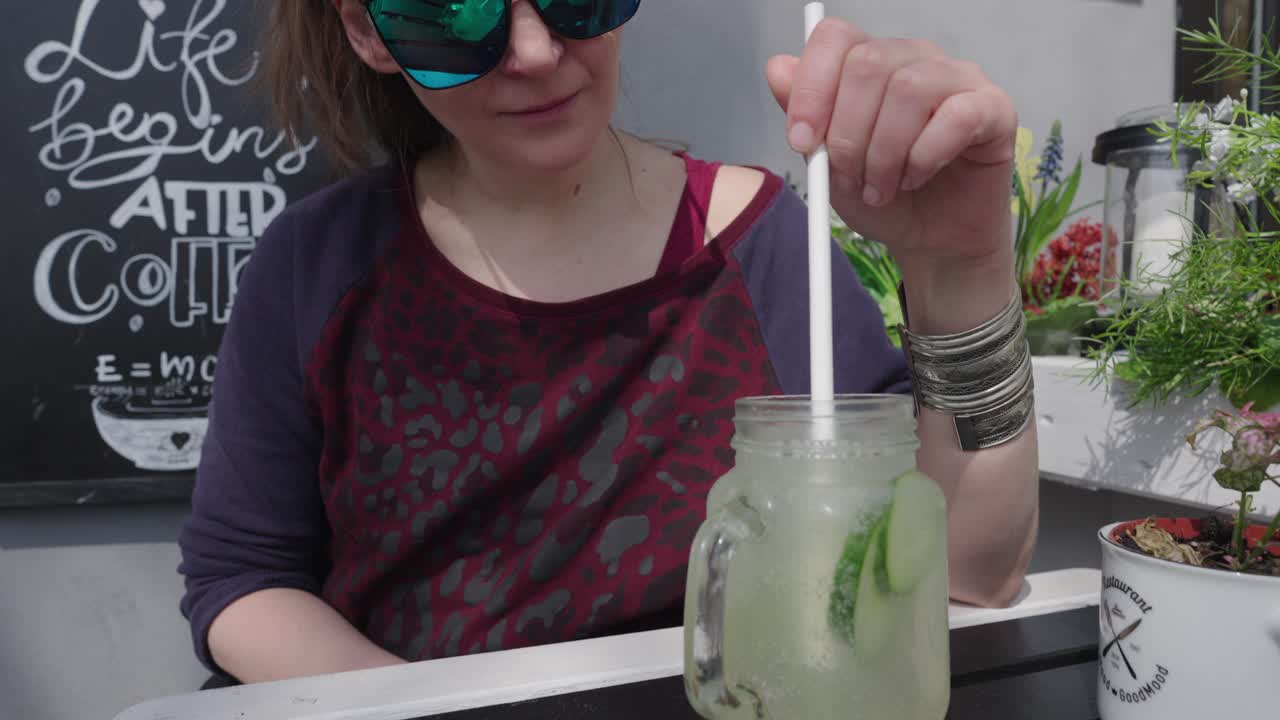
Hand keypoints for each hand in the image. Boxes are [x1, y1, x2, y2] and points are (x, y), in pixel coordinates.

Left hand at [766, 19, 1017, 271]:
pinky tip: (916, 179)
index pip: (836, 37)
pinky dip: (925, 157)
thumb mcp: (828, 164)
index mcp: (872, 63)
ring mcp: (960, 78)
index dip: (812, 86)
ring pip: (909, 89)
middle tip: (848, 179)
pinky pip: (956, 117)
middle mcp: (916, 59)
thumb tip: (777, 68)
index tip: (800, 140)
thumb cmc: (882, 195)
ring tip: (881, 189)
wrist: (930, 239)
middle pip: (869, 64)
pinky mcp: (994, 108)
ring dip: (884, 152)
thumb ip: (805, 118)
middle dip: (847, 133)